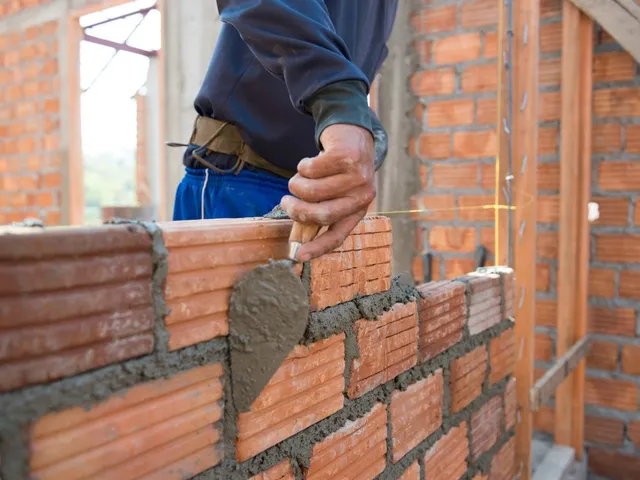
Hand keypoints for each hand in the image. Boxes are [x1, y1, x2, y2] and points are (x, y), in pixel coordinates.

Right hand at [281, 124, 375, 261]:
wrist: (353, 134)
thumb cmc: (338, 170)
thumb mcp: (335, 194)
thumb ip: (319, 212)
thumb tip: (298, 238)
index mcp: (358, 211)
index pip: (337, 236)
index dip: (317, 247)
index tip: (298, 255)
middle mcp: (361, 197)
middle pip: (321, 214)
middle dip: (296, 210)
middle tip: (285, 201)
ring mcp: (357, 177)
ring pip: (311, 191)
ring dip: (296, 184)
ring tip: (299, 177)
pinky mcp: (347, 157)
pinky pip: (311, 169)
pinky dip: (303, 165)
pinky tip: (310, 161)